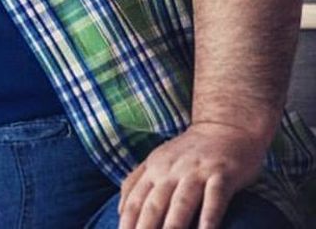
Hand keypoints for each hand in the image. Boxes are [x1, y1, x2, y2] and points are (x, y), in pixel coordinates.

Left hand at [118, 122, 266, 228]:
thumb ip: (136, 182)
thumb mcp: (157, 161)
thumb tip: (119, 211)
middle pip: (154, 205)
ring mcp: (196, 171)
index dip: (127, 223)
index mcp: (153, 169)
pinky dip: (209, 217)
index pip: (134, 201)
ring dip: (173, 226)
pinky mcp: (222, 173)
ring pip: (181, 203)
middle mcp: (171, 170)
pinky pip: (215, 199)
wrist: (227, 127)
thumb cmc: (189, 152)